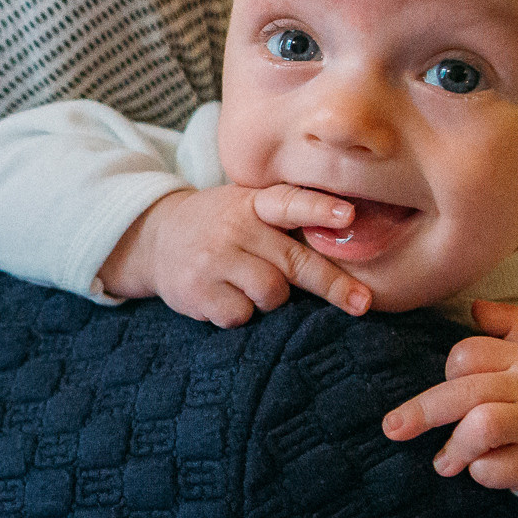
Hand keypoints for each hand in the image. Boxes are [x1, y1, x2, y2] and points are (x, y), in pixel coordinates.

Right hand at [100, 184, 373, 327]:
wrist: (156, 239)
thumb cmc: (221, 225)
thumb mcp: (247, 205)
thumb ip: (287, 216)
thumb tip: (351, 236)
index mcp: (252, 203)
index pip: (289, 202)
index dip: (319, 209)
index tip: (348, 216)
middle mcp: (234, 229)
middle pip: (294, 262)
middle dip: (333, 285)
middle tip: (361, 303)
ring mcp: (214, 260)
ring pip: (272, 294)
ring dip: (272, 298)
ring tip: (251, 285)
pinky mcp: (198, 292)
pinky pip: (242, 315)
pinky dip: (242, 313)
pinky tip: (225, 296)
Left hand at [382, 300, 517, 489]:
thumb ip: (509, 320)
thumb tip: (475, 307)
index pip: (469, 354)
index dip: (450, 372)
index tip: (449, 386)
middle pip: (465, 392)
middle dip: (422, 411)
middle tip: (393, 428)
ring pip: (481, 426)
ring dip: (455, 446)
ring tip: (443, 462)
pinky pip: (494, 468)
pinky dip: (480, 472)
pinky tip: (480, 470)